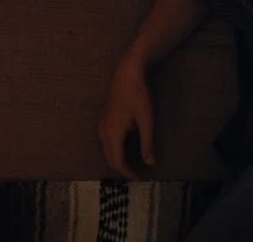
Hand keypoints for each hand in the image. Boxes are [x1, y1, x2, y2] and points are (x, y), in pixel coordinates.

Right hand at [99, 55, 154, 180]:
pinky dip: (116, 151)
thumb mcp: (146, 121)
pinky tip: (127, 149)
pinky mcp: (104, 120)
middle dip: (123, 169)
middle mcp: (104, 131)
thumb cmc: (138, 95)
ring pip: (107, 151)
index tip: (140, 179)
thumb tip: (150, 162)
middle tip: (138, 175)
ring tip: (134, 165)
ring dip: (119, 160)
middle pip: (110, 158)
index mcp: (113, 133)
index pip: (118, 162)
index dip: (129, 173)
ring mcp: (102, 125)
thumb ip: (147, 143)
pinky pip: (107, 142)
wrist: (127, 74)